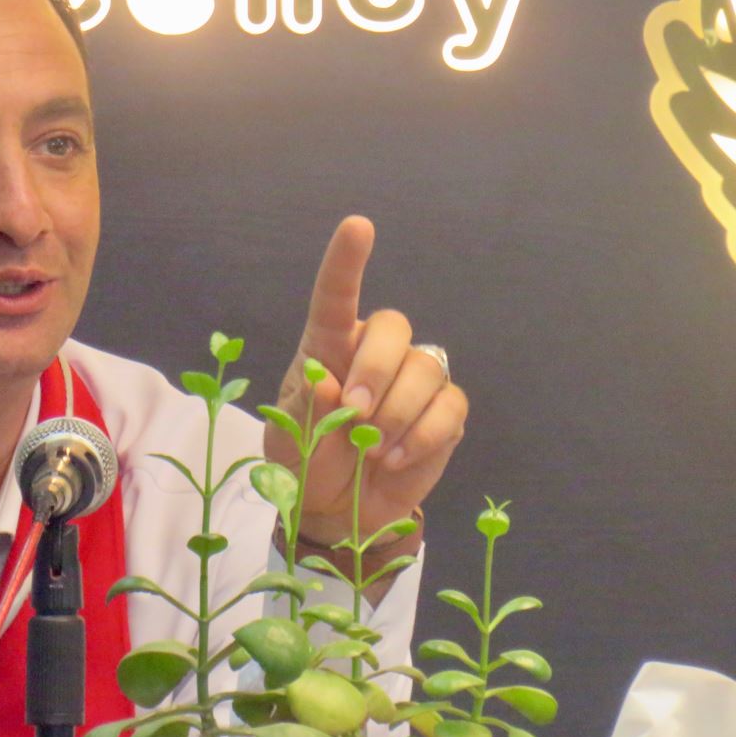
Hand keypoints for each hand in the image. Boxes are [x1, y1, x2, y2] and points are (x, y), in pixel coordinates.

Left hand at [264, 216, 467, 545]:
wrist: (337, 510)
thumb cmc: (306, 462)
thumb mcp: (289, 439)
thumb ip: (306, 408)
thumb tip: (331, 384)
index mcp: (328, 347)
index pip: (336, 296)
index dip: (347, 262)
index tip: (358, 226)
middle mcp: (373, 353)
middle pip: (393, 328)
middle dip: (376, 370)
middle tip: (354, 415)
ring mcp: (412, 380)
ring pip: (425, 368)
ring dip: (396, 413)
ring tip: (370, 449)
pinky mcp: (443, 413)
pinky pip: (448, 407)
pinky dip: (422, 435)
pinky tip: (394, 457)